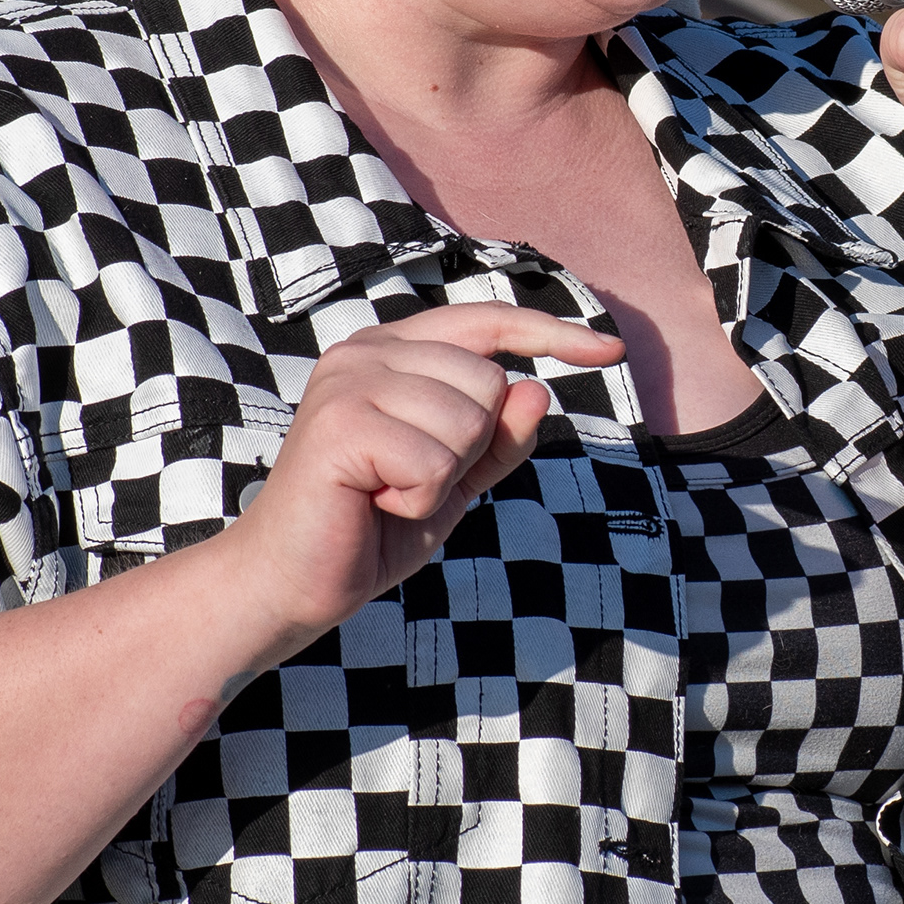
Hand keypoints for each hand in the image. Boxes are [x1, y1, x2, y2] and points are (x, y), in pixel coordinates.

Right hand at [215, 305, 626, 662]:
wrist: (292, 582)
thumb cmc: (371, 527)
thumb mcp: (456, 479)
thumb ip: (499, 437)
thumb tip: (536, 388)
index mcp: (393, 350)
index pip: (488, 321)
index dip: (552, 333)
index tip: (611, 350)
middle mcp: (366, 351)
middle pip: (489, 382)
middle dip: (470, 448)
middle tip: (406, 480)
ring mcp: (349, 380)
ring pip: (468, 421)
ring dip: (442, 478)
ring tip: (387, 492)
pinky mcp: (340, 423)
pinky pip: (436, 462)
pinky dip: (419, 500)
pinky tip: (374, 504)